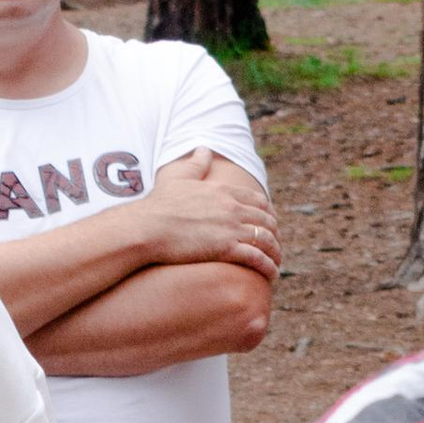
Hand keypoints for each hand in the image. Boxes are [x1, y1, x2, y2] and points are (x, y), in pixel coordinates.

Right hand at [139, 148, 281, 279]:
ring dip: (275, 252)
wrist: (147, 227)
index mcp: (223, 190)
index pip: (258, 200)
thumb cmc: (159, 204)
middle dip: (275, 233)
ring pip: (266, 239)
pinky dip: (268, 266)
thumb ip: (196, 164)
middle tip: (275, 245)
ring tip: (276, 263)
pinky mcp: (226, 249)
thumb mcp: (179, 178)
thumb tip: (204, 148)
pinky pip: (257, 258)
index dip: (268, 212)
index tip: (270, 223)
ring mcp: (231, 228)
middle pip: (266, 220)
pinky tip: (271, 274)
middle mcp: (232, 207)